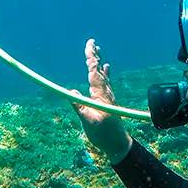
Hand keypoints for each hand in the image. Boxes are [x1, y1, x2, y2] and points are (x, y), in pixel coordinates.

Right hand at [75, 39, 131, 166]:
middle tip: (92, 43)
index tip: (89, 46)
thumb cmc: (103, 134)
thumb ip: (79, 106)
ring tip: (97, 52)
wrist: (118, 144)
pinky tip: (106, 69)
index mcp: (101, 94)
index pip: (94, 72)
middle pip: (99, 70)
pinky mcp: (108, 101)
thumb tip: (70, 92)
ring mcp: (107, 96)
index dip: (91, 58)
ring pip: (102, 75)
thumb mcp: (88, 121)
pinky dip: (104, 73)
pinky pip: (105, 83)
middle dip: (94, 56)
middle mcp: (105, 92)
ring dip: (98, 63)